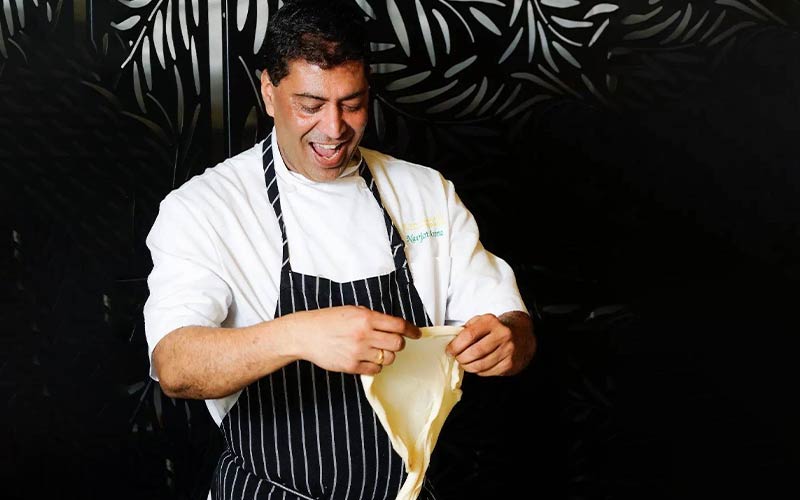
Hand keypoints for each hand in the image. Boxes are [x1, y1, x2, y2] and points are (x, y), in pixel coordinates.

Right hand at [285, 305, 421, 374]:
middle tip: (391, 342)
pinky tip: (368, 359)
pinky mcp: (351, 366)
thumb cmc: (328, 320)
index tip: (416, 334)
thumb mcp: (352, 311)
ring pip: (389, 358)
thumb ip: (373, 318)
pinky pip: (375, 370)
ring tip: (376, 350)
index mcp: (366, 317)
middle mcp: (364, 335)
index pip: (398, 325)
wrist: (305, 334)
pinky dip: (376, 366)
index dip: (411, 330)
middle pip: (397, 344)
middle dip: (398, 343)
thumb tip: (394, 326)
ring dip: (387, 355)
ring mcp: (358, 352)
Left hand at [445, 311, 534, 375]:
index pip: (469, 335)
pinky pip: (488, 372)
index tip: (450, 350)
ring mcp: (508, 350)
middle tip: (457, 358)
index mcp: (491, 321)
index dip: (455, 345)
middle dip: (461, 358)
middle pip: (474, 352)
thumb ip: (467, 329)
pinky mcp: (510, 363)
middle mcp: (502, 334)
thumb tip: (451, 342)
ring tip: (465, 363)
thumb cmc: (496, 329)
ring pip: (481, 365)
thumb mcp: (482, 321)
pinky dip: (479, 371)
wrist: (522, 335)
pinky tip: (478, 365)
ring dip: (468, 367)